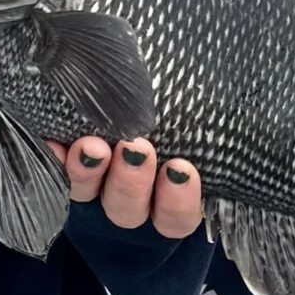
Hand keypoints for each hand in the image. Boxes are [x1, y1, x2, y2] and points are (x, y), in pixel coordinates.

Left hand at [47, 136, 202, 238]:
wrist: (139, 125)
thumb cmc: (184, 131)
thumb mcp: (202, 135)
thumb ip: (210, 125)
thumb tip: (244, 77)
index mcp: (173, 206)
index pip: (177, 217)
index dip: (178, 200)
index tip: (181, 171)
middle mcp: (135, 207)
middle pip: (131, 210)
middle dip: (132, 181)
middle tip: (135, 149)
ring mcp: (97, 195)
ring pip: (92, 196)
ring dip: (90, 172)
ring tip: (92, 146)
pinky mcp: (68, 179)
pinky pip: (55, 177)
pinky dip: (52, 158)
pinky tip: (49, 139)